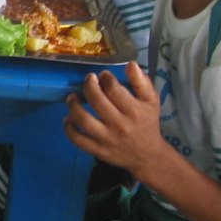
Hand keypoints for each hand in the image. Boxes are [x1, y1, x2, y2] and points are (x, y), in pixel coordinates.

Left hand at [63, 62, 165, 178]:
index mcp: (135, 112)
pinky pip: (78, 140)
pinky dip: (69, 128)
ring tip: (72, 97)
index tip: (102, 74)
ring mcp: (107, 140)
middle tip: (88, 80)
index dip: (105, 78)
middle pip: (97, 102)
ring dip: (74, 106)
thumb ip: (141, 82)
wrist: (148, 155)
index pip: (114, 90)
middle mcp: (120, 126)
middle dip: (89, 86)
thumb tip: (130, 64)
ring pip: (84, 120)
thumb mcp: (151, 101)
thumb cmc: (147, 122)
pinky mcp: (98, 151)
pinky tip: (68, 118)